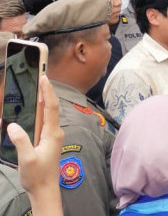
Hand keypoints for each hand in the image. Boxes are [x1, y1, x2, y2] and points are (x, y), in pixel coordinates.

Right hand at [7, 76, 63, 210]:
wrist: (45, 190)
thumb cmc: (38, 176)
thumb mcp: (27, 158)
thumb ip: (21, 141)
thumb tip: (13, 125)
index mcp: (52, 133)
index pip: (51, 107)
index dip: (48, 92)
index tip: (44, 78)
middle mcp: (55, 132)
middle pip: (51, 107)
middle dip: (47, 91)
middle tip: (40, 76)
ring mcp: (53, 136)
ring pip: (49, 113)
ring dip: (44, 100)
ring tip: (38, 87)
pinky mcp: (49, 141)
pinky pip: (45, 121)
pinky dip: (41, 110)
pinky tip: (36, 107)